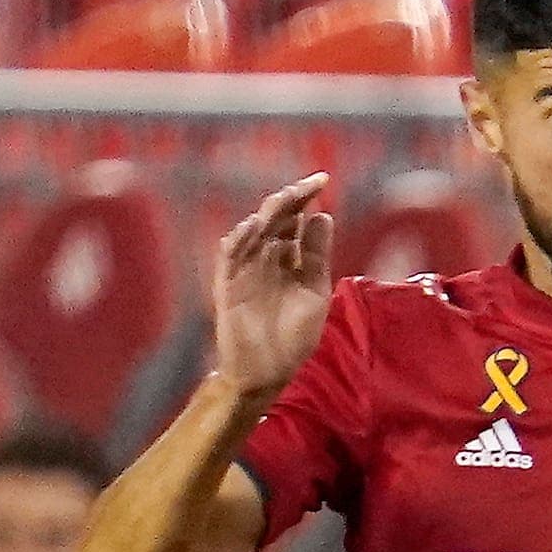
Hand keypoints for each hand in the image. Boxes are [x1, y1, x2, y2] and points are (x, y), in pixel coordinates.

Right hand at [214, 174, 335, 404]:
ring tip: (285, 198)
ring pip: (252, 233)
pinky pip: (230, 257)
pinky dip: (240, 241)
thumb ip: (317, 255)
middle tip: (307, 185)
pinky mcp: (228, 286)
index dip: (305, 198)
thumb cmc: (293, 336)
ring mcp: (245, 270)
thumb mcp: (315, 291)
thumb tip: (323, 215)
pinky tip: (253, 226)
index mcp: (287, 258)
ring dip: (268, 215)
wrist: (269, 372)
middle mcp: (265, 258)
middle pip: (274, 220)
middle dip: (289, 200)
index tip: (323, 179)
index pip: (295, 219)